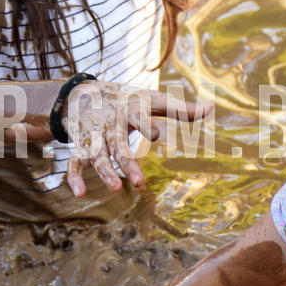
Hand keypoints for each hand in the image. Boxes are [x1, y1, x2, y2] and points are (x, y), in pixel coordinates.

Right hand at [63, 81, 211, 196]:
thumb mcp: (152, 100)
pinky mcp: (82, 146)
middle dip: (126, 162)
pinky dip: (74, 176)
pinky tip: (80, 194)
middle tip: (140, 183)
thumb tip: (212, 106)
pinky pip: (74, 161)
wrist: (84, 92)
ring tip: (115, 188)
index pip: (137, 117)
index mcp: (129, 110)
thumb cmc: (127, 99)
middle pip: (117, 143)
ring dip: (104, 171)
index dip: (145, 125)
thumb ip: (180, 109)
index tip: (155, 134)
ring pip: (97, 155)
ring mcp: (94, 136)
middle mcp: (110, 124)